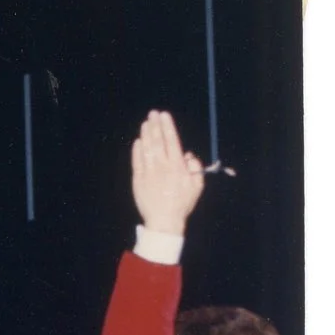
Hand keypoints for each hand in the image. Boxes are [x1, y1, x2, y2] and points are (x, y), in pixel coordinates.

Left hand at [131, 110, 203, 236]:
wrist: (164, 221)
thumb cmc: (182, 203)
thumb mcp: (197, 185)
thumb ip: (195, 167)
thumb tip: (188, 154)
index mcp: (177, 167)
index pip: (172, 141)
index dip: (168, 126)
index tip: (165, 115)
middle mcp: (162, 167)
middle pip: (158, 142)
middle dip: (156, 126)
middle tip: (153, 114)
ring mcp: (149, 173)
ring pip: (146, 149)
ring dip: (146, 134)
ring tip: (146, 123)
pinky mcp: (138, 181)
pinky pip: (137, 162)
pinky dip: (137, 151)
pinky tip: (138, 141)